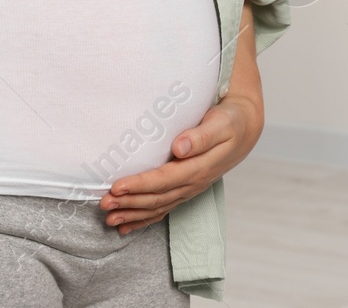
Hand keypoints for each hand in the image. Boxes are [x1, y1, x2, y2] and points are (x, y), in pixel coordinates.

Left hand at [101, 3, 263, 233]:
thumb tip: (180, 147)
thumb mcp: (221, 124)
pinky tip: (125, 225)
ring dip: (133, 213)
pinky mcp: (185, 188)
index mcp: (200, 167)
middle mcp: (193, 182)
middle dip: (129, 202)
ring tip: (109, 218)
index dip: (140, 185)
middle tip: (104, 204)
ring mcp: (189, 188)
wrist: (243, 129)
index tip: (117, 186)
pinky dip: (144, 219)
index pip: (164, 180)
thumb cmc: (229, 122)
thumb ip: (200, 136)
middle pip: (157, 198)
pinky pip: (163, 208)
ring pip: (158, 206)